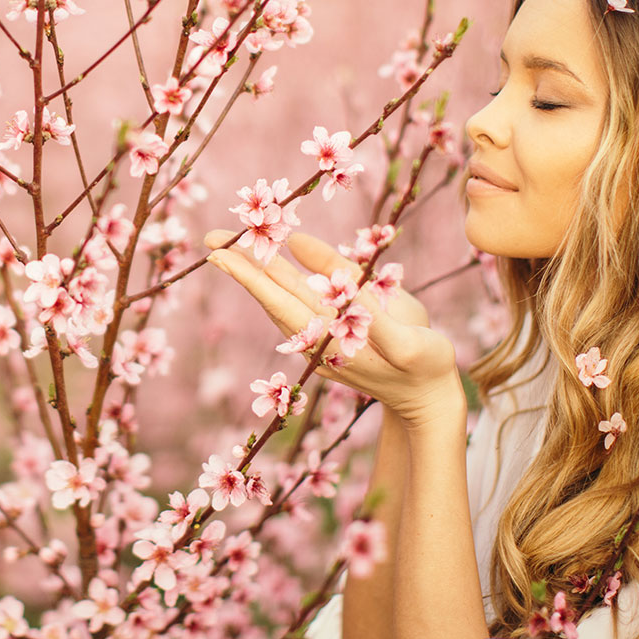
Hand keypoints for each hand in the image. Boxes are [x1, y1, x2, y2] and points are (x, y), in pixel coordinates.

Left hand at [203, 230, 463, 427]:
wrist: (428, 401)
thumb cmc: (424, 364)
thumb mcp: (403, 334)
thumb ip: (360, 296)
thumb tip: (315, 255)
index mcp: (331, 338)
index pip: (281, 298)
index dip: (252, 272)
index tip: (221, 252)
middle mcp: (316, 340)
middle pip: (272, 296)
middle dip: (242, 267)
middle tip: (211, 238)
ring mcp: (320, 342)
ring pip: (282, 301)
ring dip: (257, 274)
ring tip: (230, 249)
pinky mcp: (328, 340)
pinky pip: (297, 306)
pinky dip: (280, 284)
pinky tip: (270, 270)